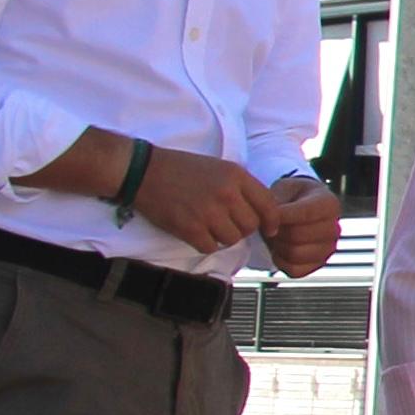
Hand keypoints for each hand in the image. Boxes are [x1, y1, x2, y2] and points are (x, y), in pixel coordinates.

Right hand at [122, 145, 274, 256]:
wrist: (142, 170)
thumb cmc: (180, 168)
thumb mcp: (218, 167)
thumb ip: (240, 187)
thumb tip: (261, 213)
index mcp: (236, 175)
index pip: (268, 205)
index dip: (272, 221)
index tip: (270, 229)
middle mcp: (226, 193)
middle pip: (250, 226)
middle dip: (241, 228)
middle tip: (226, 223)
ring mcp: (208, 212)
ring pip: (232, 239)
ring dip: (222, 237)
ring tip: (207, 224)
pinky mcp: (190, 228)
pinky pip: (210, 247)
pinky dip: (204, 243)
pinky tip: (195, 231)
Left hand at [258, 175, 343, 277]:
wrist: (295, 207)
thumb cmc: (290, 197)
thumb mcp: (284, 189)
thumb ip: (277, 202)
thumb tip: (271, 219)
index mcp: (329, 205)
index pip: (305, 213)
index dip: (282, 215)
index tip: (270, 213)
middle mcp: (334, 229)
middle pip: (297, 235)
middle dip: (277, 230)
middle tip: (271, 224)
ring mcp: (328, 250)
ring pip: (295, 254)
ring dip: (278, 246)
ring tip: (276, 236)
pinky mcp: (317, 265)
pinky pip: (295, 271)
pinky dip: (281, 262)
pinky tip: (280, 250)